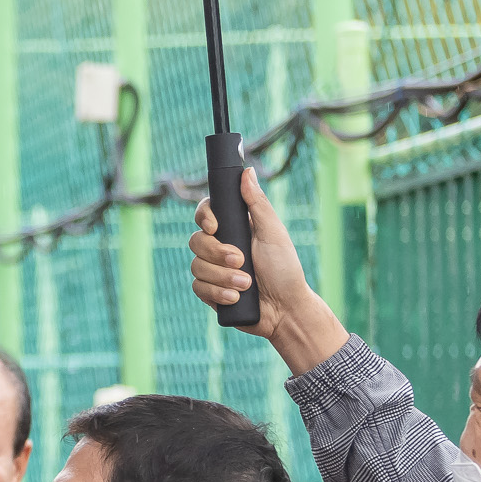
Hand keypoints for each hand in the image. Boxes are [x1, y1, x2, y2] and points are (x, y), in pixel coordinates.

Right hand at [188, 169, 346, 374]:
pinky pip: (198, 287)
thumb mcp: (273, 233)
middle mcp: (220, 247)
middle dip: (217, 254)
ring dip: (222, 277)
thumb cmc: (285, 269)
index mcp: (235, 229)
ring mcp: (213, 270)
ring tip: (246, 285)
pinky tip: (235, 298)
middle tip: (241, 261)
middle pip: (195, 241)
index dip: (204, 217)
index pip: (205, 214)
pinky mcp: (210, 292)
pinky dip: (217, 293)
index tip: (215, 227)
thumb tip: (246, 172)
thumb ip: (257, 204)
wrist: (285, 309)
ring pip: (196, 266)